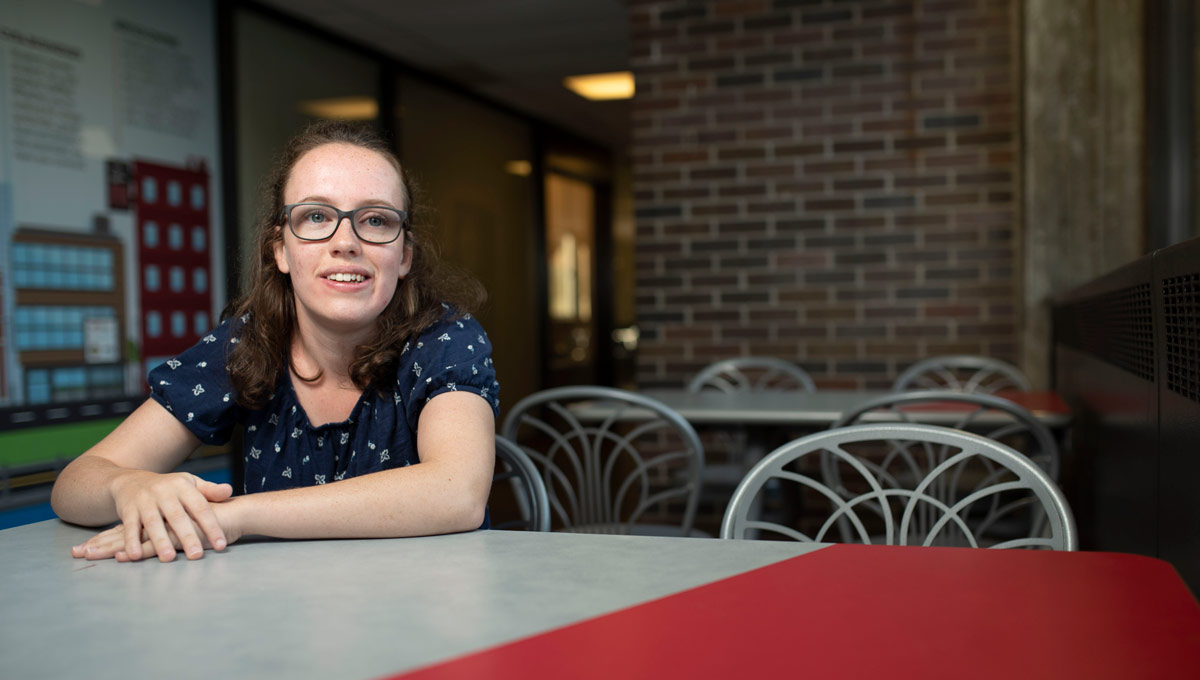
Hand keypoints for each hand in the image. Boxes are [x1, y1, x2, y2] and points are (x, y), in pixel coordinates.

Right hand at [71, 471, 232, 561]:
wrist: (131, 481)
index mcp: (183, 487)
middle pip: (177, 517)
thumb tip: (229, 490)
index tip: (221, 544)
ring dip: (160, 540)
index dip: (211, 526)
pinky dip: (131, 540)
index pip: (201, 507)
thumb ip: (209, 490)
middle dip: (187, 536)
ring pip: (153, 522)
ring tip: (168, 558)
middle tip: (197, 555)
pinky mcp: (128, 510)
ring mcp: (145, 501)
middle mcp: (164, 493)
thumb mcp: (189, 484)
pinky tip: (135, 555)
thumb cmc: (168, 487)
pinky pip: (129, 526)